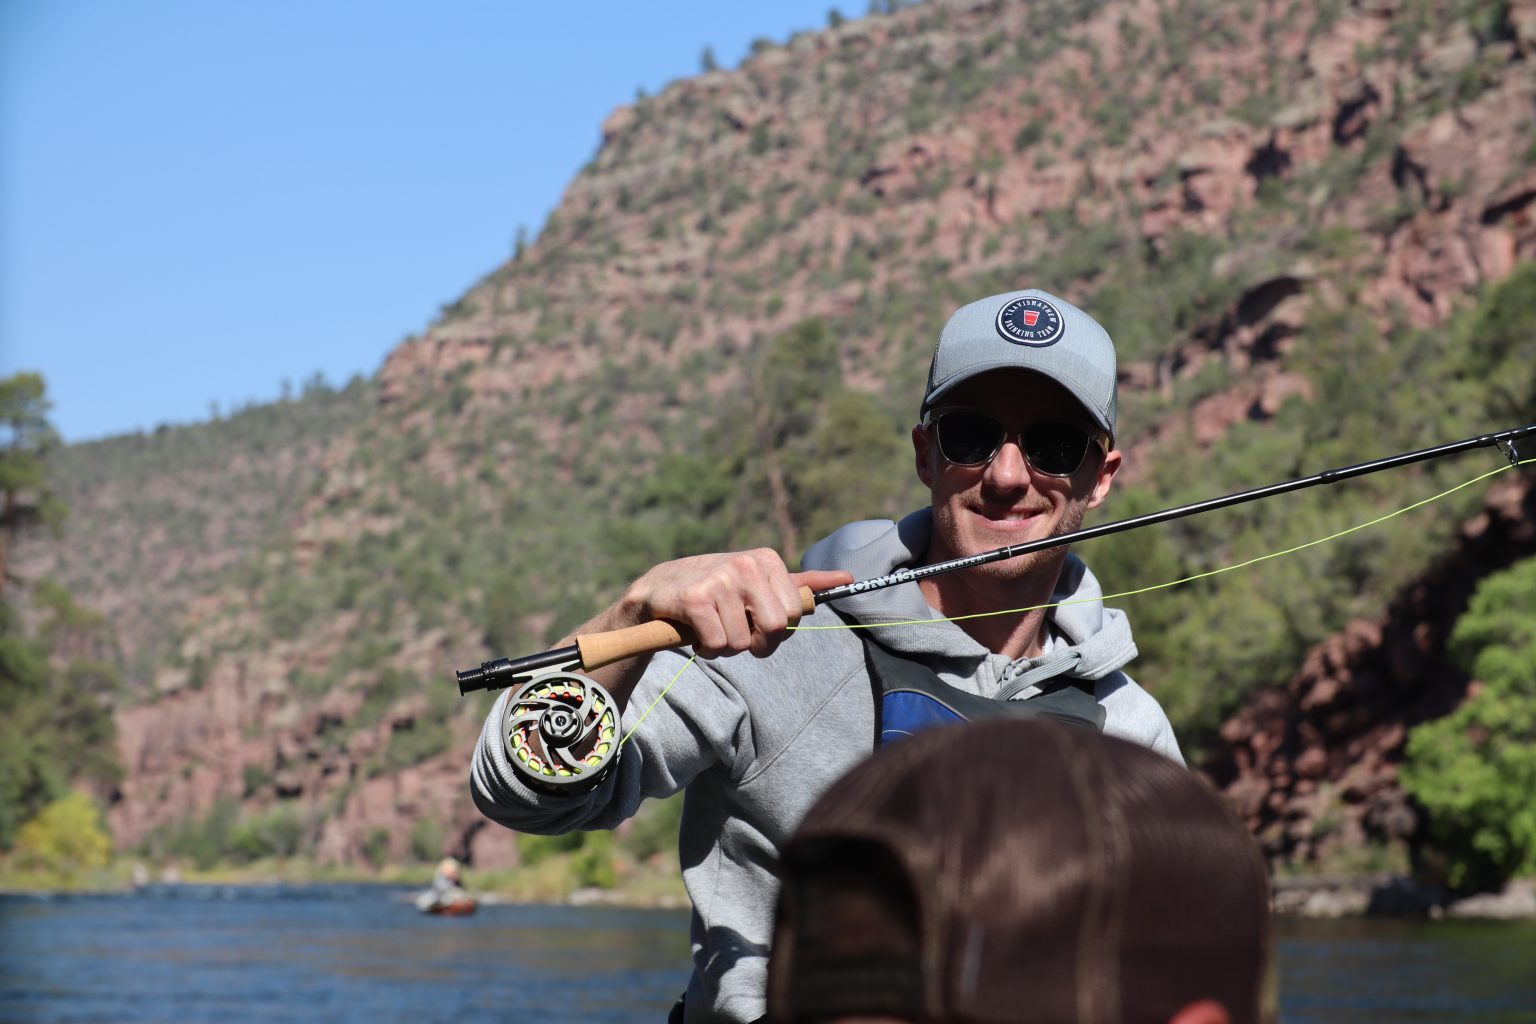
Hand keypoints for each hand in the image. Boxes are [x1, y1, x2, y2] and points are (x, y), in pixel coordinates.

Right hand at [618, 549, 851, 658]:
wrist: (657, 592)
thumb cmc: (714, 592)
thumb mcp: (758, 583)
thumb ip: (799, 586)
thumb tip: (847, 579)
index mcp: (765, 559)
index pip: (793, 616)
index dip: (773, 631)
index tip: (753, 621)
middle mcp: (745, 563)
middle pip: (775, 630)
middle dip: (754, 643)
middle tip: (733, 630)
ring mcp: (720, 579)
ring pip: (743, 643)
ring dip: (725, 646)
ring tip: (710, 625)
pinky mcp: (695, 599)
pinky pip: (717, 645)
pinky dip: (706, 649)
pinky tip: (696, 631)